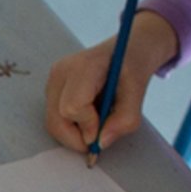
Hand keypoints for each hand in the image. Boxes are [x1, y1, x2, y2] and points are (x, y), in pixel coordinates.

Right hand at [45, 10, 178, 154]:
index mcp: (83, 66)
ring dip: (76, 132)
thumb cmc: (132, 65)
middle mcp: (61, 72)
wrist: (127, 49)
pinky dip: (72, 126)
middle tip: (98, 139)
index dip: (88, 125)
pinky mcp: (52, 89)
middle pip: (56, 120)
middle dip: (77, 138)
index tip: (104, 129)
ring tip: (97, 120)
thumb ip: (124, 119)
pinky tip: (89, 115)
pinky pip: (56, 119)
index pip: (72, 107)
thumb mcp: (138, 91)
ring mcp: (54, 81)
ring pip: (54, 123)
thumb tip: (101, 142)